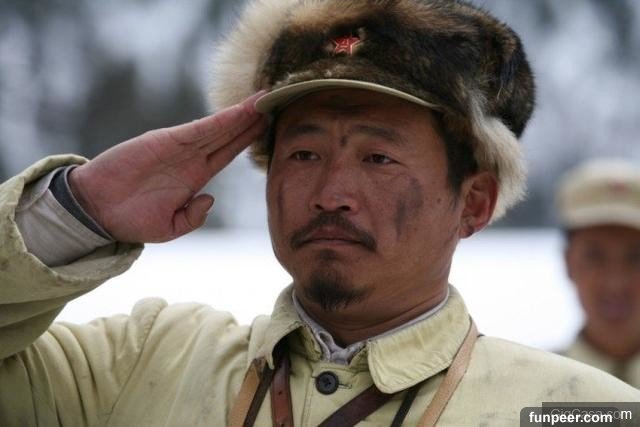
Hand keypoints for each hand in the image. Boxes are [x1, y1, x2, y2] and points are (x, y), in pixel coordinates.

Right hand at [69, 91, 267, 242]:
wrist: (97, 211)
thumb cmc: (131, 220)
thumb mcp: (169, 227)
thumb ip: (193, 216)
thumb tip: (210, 199)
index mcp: (194, 178)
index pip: (227, 154)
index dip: (248, 141)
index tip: (269, 129)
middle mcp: (191, 159)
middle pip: (228, 136)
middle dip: (251, 121)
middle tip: (275, 104)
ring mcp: (179, 148)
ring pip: (218, 128)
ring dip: (241, 115)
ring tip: (264, 100)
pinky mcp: (165, 140)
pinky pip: (200, 129)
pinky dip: (221, 120)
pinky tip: (240, 111)